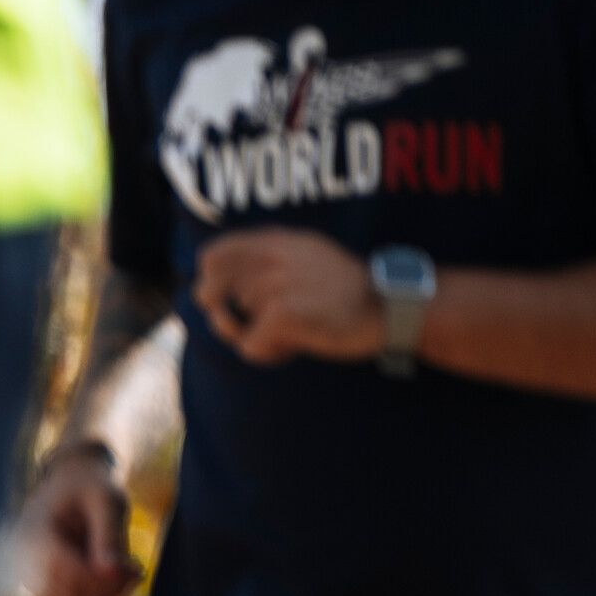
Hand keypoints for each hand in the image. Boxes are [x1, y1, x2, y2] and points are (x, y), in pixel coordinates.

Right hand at [15, 444, 142, 595]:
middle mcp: (25, 562)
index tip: (136, 567)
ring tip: (130, 570)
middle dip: (107, 590)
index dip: (103, 579)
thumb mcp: (106, 501)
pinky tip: (119, 574)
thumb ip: (109, 534)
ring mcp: (33, 576)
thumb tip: (112, 572)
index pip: (66, 574)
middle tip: (136, 569)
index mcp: (34, 536)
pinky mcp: (45, 585)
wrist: (72, 483)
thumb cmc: (92, 487)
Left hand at [194, 228, 382, 368]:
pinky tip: (298, 345)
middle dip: (231, 317)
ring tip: (298, 327)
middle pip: (212, 297)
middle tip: (262, 322)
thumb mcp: (306, 258)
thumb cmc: (344, 291)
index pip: (211, 256)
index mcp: (276, 241)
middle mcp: (271, 257)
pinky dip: (270, 354)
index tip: (221, 299)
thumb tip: (205, 287)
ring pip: (234, 326)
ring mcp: (275, 284)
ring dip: (258, 336)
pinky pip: (249, 346)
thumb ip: (264, 262)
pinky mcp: (281, 313)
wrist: (390, 305)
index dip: (209, 282)